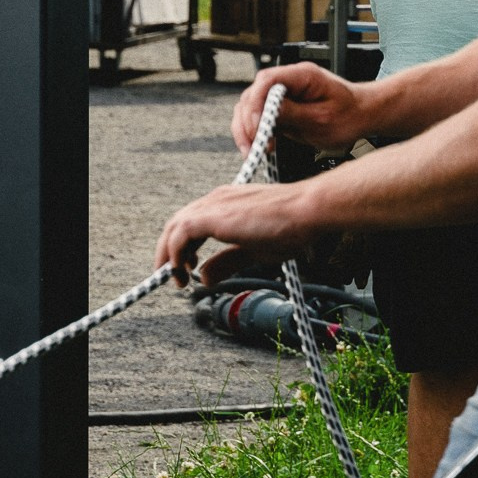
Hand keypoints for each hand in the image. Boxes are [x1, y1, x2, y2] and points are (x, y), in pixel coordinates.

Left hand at [154, 180, 325, 286]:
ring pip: (174, 226)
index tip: (186, 266)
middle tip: (171, 275)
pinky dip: (175, 252)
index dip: (183, 246)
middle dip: (168, 251)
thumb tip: (204, 278)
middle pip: (177, 223)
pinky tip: (182, 270)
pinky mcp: (213, 215)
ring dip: (168, 254)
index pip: (191, 222)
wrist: (308, 211)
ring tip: (174, 278)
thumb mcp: (253, 250)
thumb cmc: (292, 228)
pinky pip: (181, 233)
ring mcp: (214, 204)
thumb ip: (227, 262)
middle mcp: (216, 199)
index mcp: (226, 203)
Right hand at [231, 62, 369, 154]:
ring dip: (246, 128)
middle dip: (247, 121)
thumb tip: (265, 113)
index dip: (256, 103)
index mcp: (302, 75)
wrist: (362, 115)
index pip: (267, 80)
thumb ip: (293, 114)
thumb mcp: (323, 119)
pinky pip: (258, 116)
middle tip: (253, 145)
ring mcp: (283, 93)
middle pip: (253, 94)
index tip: (257, 126)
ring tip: (253, 150)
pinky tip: (260, 146)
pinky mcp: (280, 107)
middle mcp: (288, 80)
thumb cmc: (349, 115)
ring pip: (250, 106)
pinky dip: (254, 131)